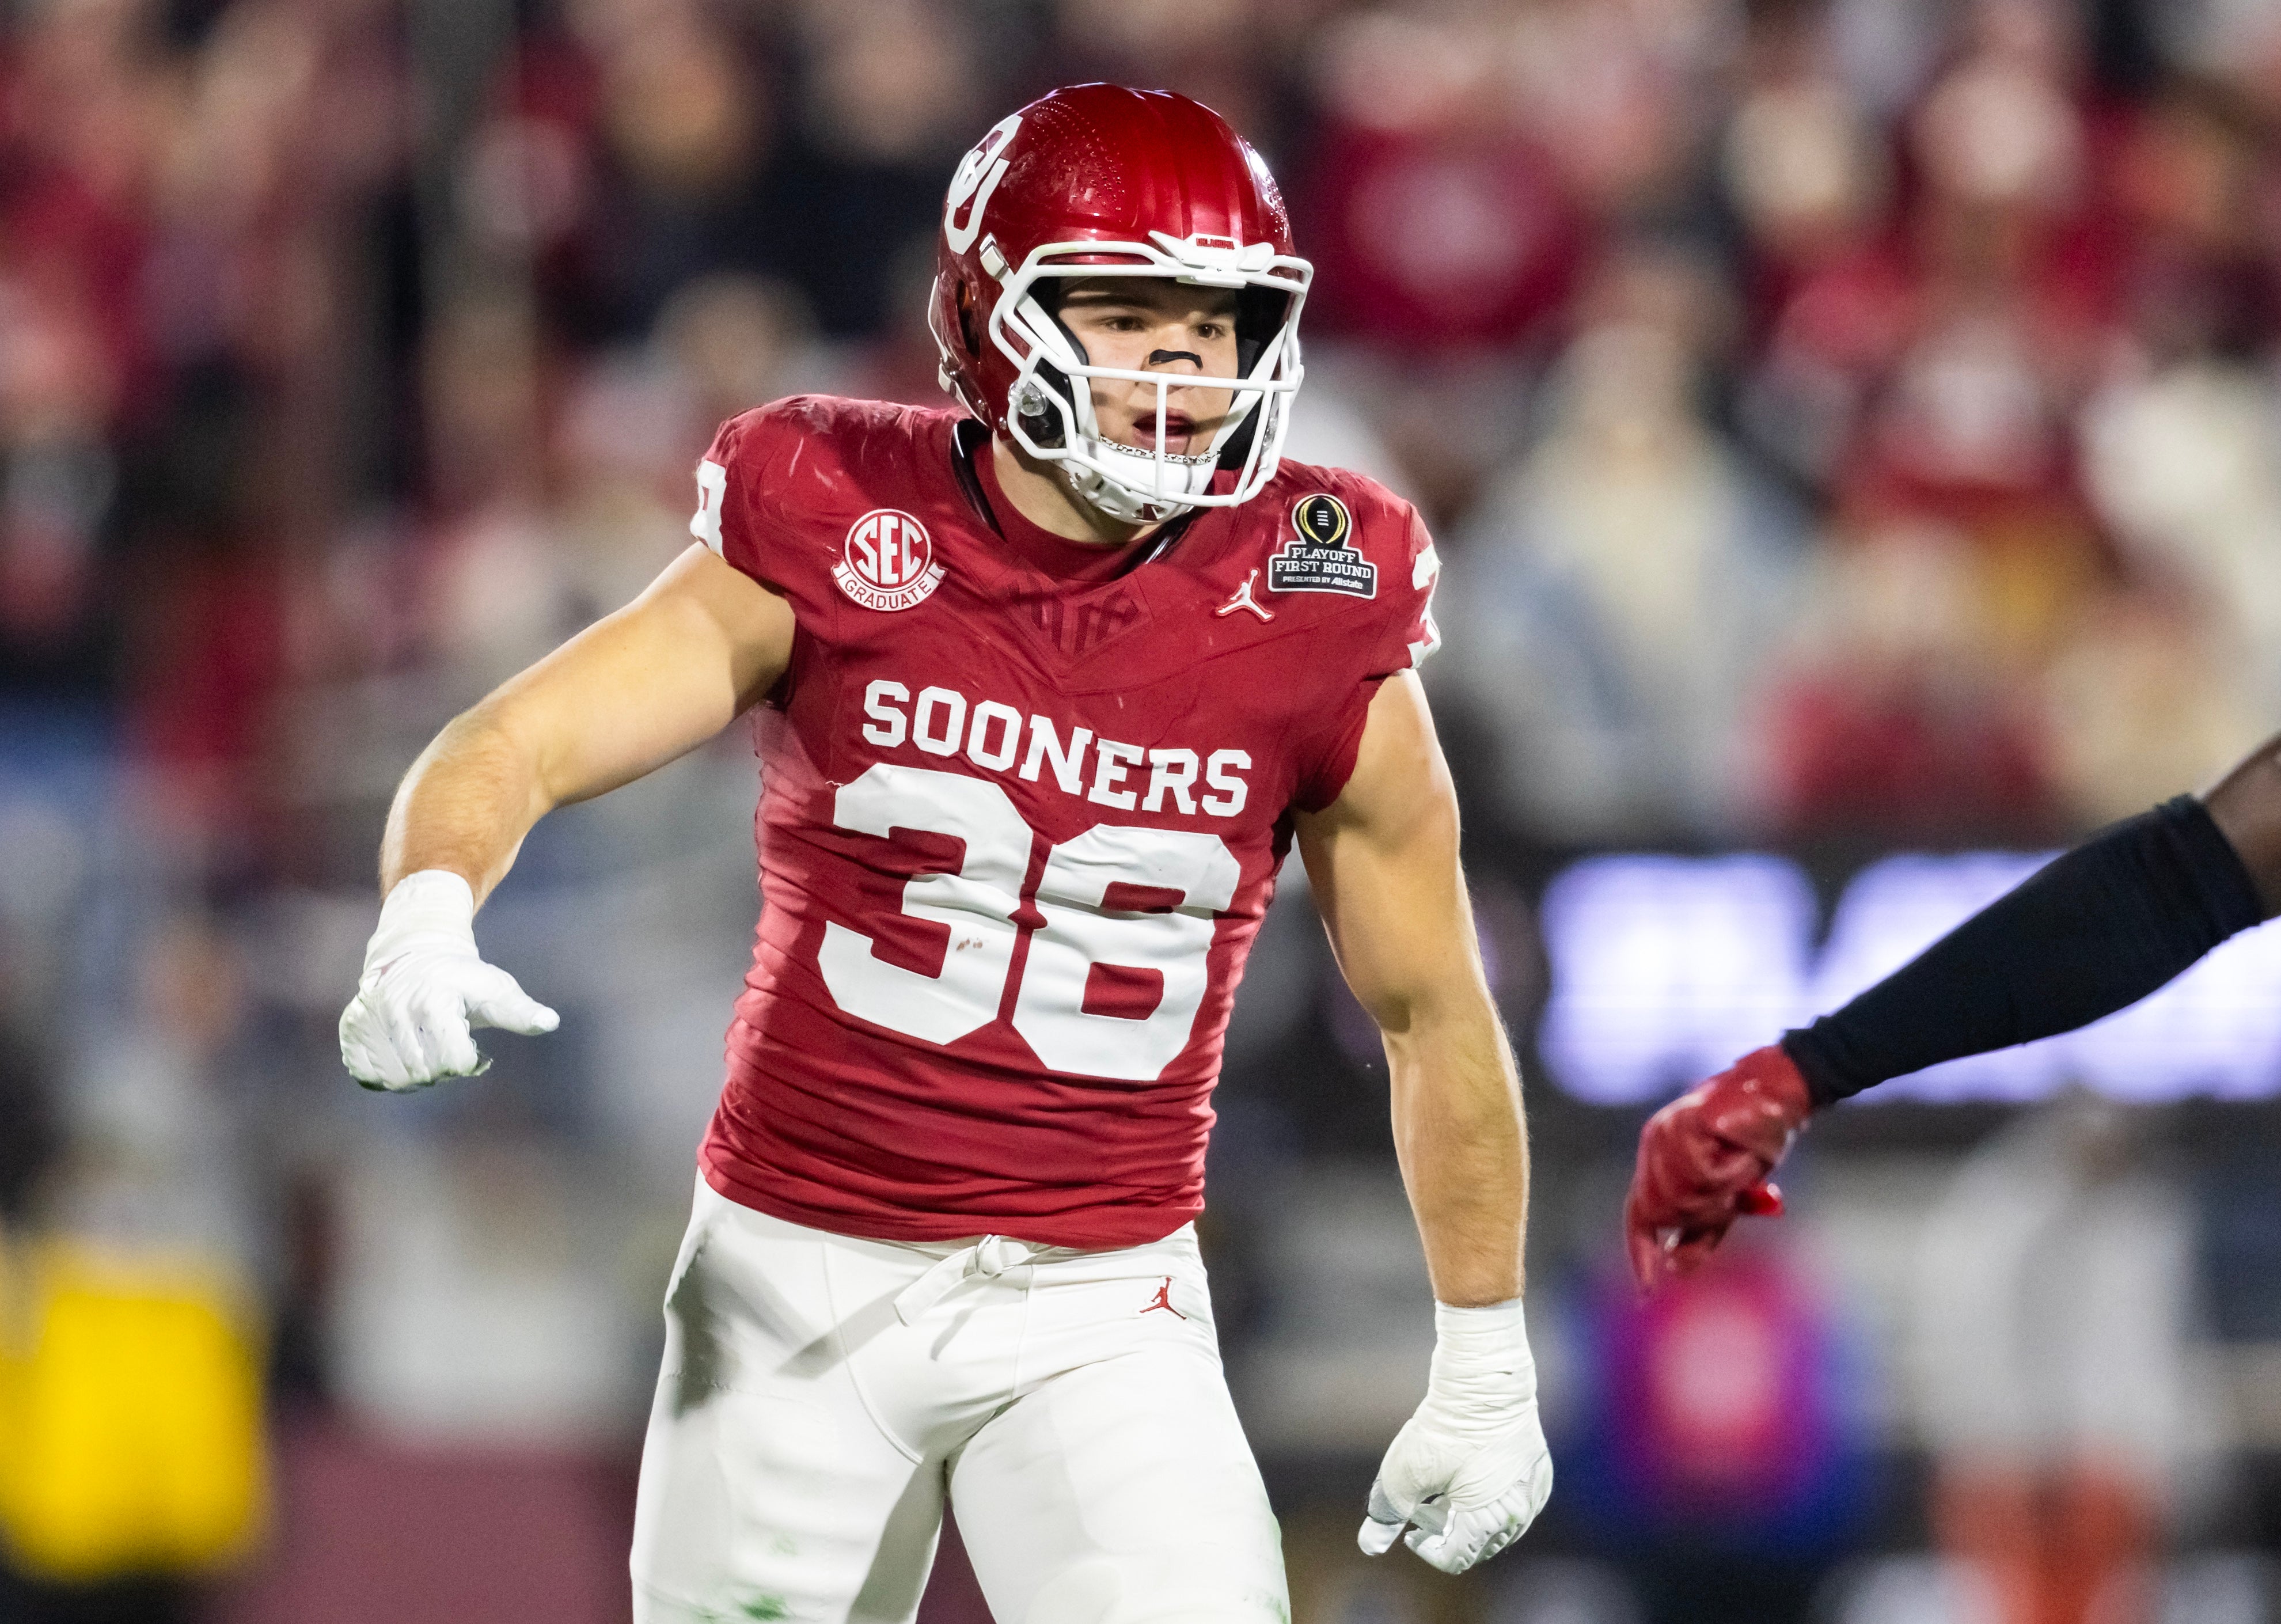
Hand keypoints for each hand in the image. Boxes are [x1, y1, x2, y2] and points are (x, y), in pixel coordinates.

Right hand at [338, 870, 558, 1090]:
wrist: (414, 954)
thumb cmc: (464, 979)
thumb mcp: (495, 990)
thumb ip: (519, 1012)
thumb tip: (550, 1022)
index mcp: (435, 1000)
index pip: (455, 1062)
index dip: (468, 1061)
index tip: (470, 1044)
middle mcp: (397, 1008)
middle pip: (426, 1074)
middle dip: (442, 1067)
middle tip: (445, 1041)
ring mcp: (371, 1018)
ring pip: (397, 1079)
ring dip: (416, 1073)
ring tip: (425, 1045)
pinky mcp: (352, 1028)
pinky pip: (368, 1074)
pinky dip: (386, 1073)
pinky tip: (400, 1051)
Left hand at [1359, 1300, 1552, 1574]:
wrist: (1483, 1383)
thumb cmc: (1443, 1430)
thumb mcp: (1402, 1476)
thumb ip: (1386, 1515)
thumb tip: (1369, 1547)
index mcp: (1487, 1524)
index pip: (1454, 1558)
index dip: (1426, 1547)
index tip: (1410, 1525)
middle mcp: (1518, 1516)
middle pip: (1477, 1546)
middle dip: (1446, 1531)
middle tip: (1425, 1502)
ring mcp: (1533, 1493)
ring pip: (1498, 1526)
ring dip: (1469, 1517)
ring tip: (1445, 1487)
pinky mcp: (1538, 1470)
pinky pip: (1514, 1501)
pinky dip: (1491, 1499)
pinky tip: (1470, 1474)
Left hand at [1624, 1044, 1809, 1290]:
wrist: (1781, 1092)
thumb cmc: (1756, 1138)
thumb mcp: (1730, 1195)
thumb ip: (1703, 1230)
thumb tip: (1675, 1268)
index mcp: (1657, 1160)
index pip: (1640, 1216)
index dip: (1642, 1254)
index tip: (1646, 1292)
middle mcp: (1653, 1145)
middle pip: (1664, 1215)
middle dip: (1705, 1217)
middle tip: (1738, 1191)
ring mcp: (1664, 1134)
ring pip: (1685, 1200)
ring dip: (1723, 1195)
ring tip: (1743, 1165)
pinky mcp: (1683, 1125)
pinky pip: (1705, 1178)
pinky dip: (1731, 1175)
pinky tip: (1741, 1152)